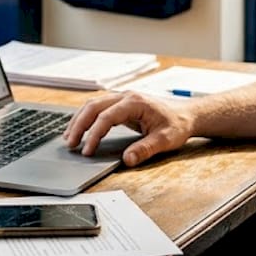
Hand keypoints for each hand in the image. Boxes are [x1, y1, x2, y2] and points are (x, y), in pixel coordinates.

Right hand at [63, 91, 193, 166]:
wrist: (187, 114)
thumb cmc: (177, 124)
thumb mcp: (165, 140)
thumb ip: (146, 149)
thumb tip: (127, 159)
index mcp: (135, 102)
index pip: (107, 117)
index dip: (94, 134)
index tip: (87, 151)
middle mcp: (126, 96)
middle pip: (94, 106)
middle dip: (79, 125)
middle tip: (70, 144)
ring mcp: (122, 98)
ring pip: (93, 104)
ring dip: (79, 120)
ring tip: (69, 138)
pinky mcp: (121, 104)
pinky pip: (98, 107)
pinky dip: (86, 118)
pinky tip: (80, 129)